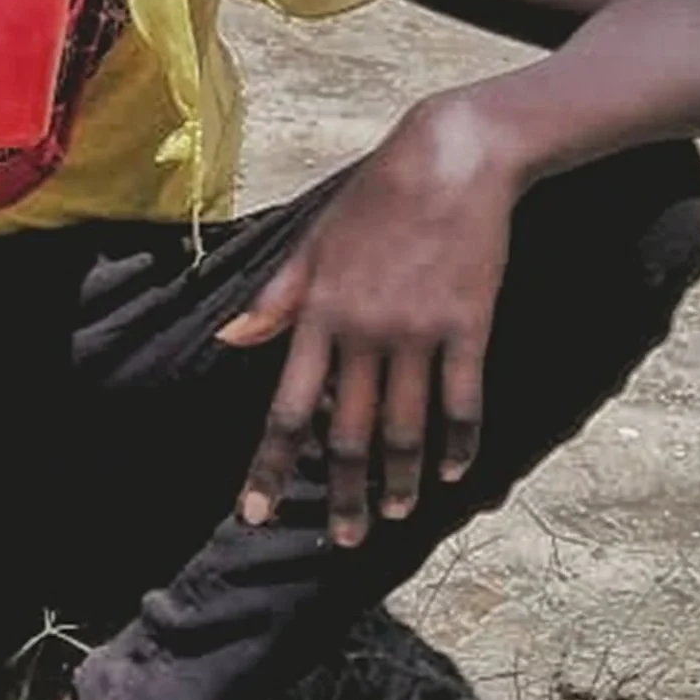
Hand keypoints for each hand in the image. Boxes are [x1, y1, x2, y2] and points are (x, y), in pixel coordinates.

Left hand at [219, 98, 520, 544]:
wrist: (450, 159)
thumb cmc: (374, 201)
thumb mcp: (312, 245)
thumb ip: (276, 301)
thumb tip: (232, 339)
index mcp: (317, 315)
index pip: (286, 409)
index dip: (270, 467)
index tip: (255, 514)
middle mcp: (362, 332)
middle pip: (346, 435)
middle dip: (343, 495)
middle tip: (345, 540)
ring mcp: (417, 332)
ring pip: (406, 429)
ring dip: (401, 480)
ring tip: (396, 514)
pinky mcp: (467, 326)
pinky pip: (462, 400)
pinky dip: (459, 443)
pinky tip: (453, 472)